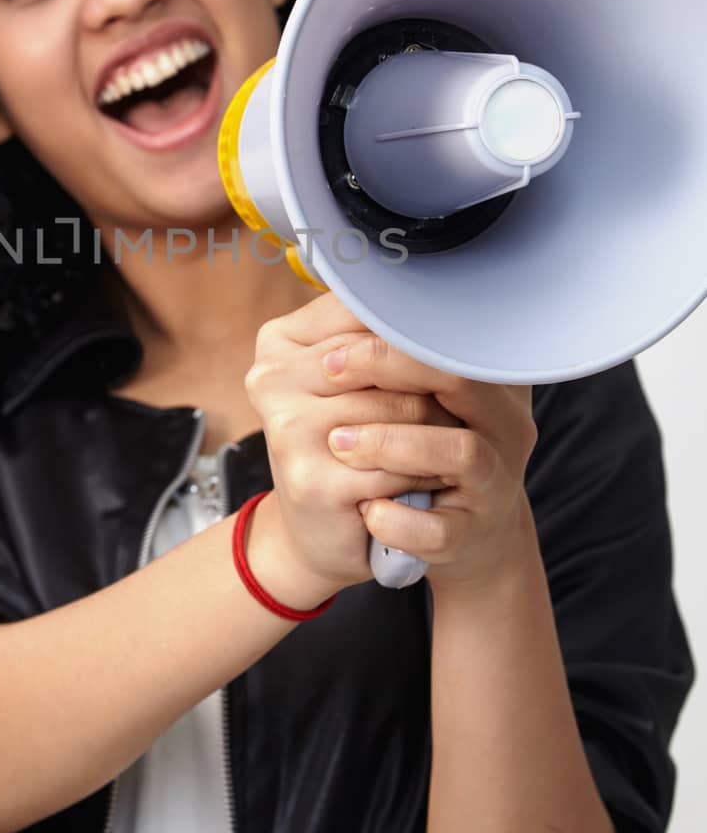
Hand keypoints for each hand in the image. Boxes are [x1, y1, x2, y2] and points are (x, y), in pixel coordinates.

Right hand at [243, 293, 467, 604]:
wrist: (322, 536)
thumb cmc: (345, 449)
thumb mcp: (351, 385)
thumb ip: (373, 341)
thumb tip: (432, 303)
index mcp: (277, 343)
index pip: (366, 313)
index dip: (413, 337)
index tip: (441, 354)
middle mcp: (271, 379)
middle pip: (389, 359)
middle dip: (432, 386)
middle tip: (453, 411)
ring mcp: (288, 430)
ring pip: (402, 408)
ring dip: (438, 431)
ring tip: (443, 445)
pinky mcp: (312, 480)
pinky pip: (401, 462)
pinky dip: (426, 474)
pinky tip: (429, 482)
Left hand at [312, 295, 537, 592]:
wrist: (461, 535)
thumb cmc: (427, 453)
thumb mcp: (421, 397)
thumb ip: (392, 354)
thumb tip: (339, 297)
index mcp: (489, 381)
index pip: (445, 336)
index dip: (386, 334)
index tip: (331, 344)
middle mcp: (505, 424)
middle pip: (458, 377)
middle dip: (387, 369)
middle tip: (327, 373)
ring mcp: (494, 481)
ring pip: (460, 450)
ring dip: (392, 443)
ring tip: (339, 444)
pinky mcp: (474, 534)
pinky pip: (443, 529)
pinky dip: (401, 521)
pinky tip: (367, 512)